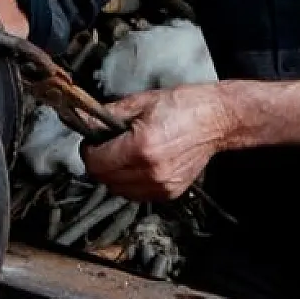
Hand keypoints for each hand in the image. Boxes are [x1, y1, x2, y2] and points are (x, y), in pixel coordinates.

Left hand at [81, 85, 231, 201]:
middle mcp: (151, 171)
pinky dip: (131, 183)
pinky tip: (138, 165)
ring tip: (124, 156)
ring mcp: (162, 185)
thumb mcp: (140, 102)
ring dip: (114, 175)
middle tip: (107, 147)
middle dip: (99, 163)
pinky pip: (136, 195)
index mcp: (141, 147)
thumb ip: (107, 116)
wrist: (216, 119)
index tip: (92, 142)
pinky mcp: (170, 193)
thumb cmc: (183, 107)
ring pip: (118, 190)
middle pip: (104, 179)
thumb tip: (83, 122)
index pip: (95, 163)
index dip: (89, 151)